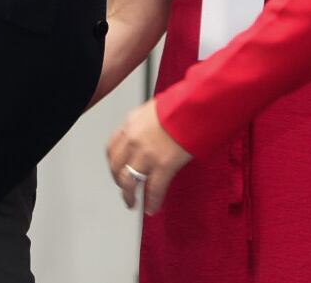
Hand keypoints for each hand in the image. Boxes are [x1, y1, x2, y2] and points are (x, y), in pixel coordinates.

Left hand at [106, 98, 190, 214]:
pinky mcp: (163, 165)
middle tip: (125, 189)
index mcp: (131, 123)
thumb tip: (153, 135)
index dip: (114, 162)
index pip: (112, 147)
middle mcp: (133, 139)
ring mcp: (146, 154)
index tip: (118, 169)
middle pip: (116, 167)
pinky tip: (152, 208)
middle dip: (119, 181)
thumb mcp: (157, 108)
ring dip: (129, 196)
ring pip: (129, 182)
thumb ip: (149, 124)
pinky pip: (153, 190)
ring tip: (133, 204)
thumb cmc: (184, 103)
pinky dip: (152, 202)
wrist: (197, 104)